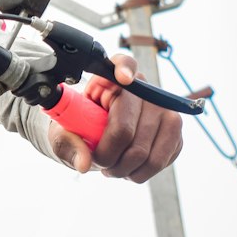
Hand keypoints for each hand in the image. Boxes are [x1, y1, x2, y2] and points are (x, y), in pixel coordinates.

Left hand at [47, 52, 182, 181]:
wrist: (99, 138)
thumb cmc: (80, 129)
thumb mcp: (63, 133)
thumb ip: (68, 144)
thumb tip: (84, 163)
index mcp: (110, 78)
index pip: (123, 63)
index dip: (124, 69)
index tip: (122, 79)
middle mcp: (141, 88)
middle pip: (126, 130)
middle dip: (108, 157)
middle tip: (99, 162)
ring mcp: (163, 108)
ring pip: (145, 152)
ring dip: (124, 170)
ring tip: (112, 168)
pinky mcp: (173, 130)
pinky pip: (160, 160)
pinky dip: (141, 173)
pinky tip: (130, 169)